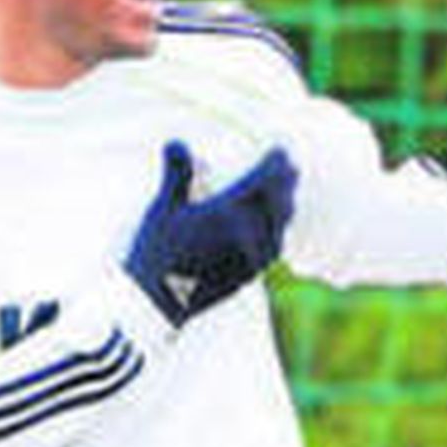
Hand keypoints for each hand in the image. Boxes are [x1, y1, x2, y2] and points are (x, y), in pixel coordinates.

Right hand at [125, 140, 296, 326]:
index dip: (275, 164)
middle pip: (277, 203)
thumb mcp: (163, 209)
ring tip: (287, 194)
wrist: (158, 304)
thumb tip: (176, 142)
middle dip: (285, 183)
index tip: (280, 151)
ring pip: (279, 227)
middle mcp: (247, 236)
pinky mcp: (248, 276)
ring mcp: (251, 258)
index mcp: (227, 214)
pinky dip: (278, 232)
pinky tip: (276, 230)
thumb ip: (176, 174)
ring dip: (285, 207)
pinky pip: (273, 249)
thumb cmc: (155, 254)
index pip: (263, 181)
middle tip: (291, 168)